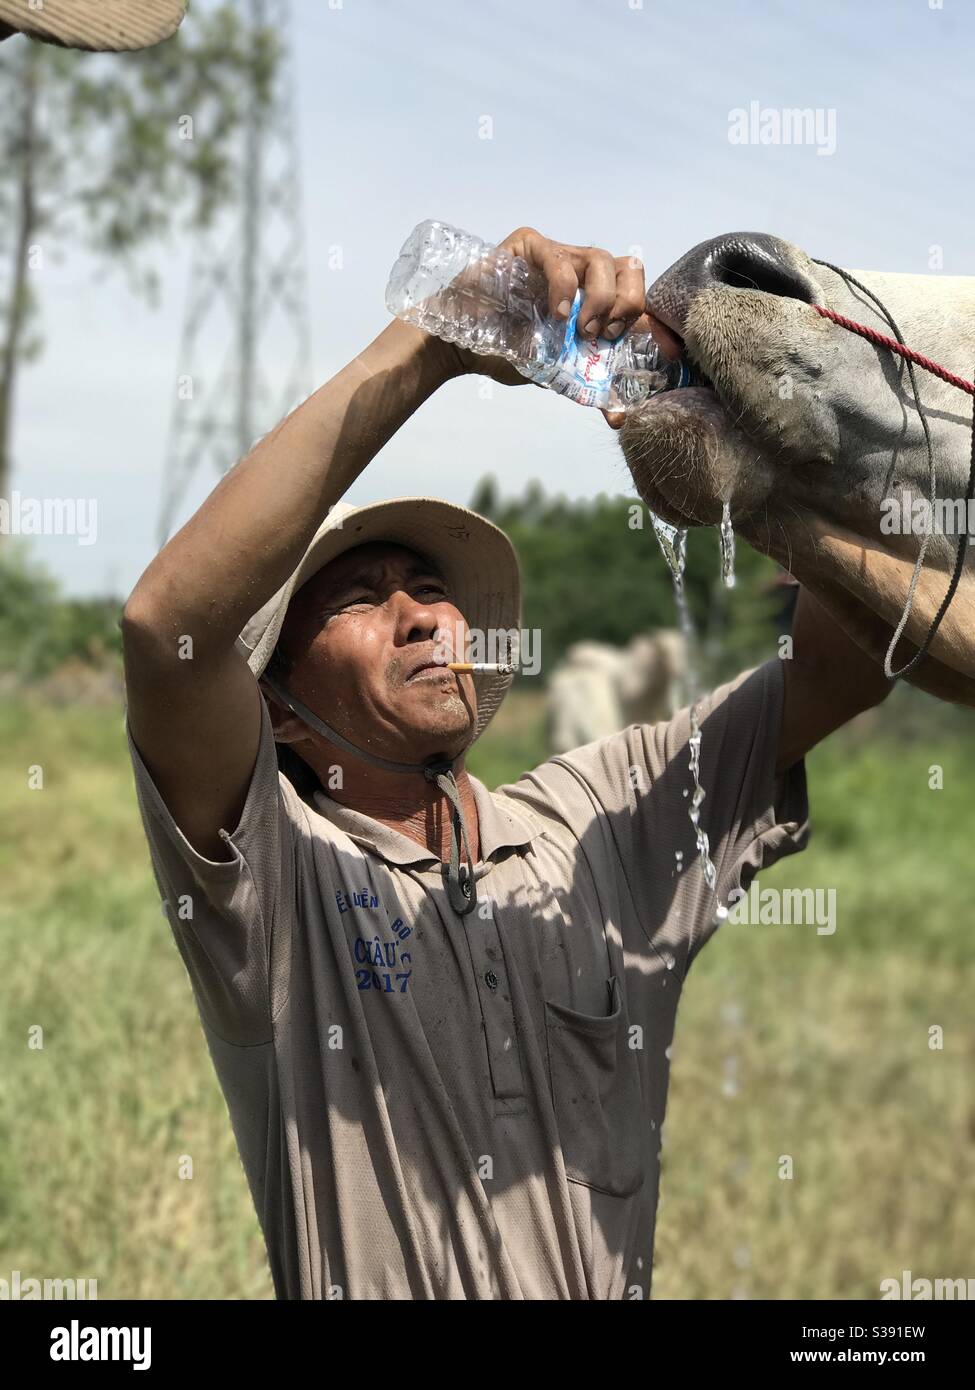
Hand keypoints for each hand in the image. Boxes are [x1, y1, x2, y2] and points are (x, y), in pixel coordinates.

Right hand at [446, 225, 653, 389]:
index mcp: (593, 296)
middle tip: (606, 334)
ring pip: (601, 259)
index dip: (649, 318)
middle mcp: (579, 271)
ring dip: (600, 299)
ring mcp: (555, 255)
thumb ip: (589, 386)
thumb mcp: (558, 373)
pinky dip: (564, 287)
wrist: (462, 348)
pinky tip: (557, 314)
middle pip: (629, 269)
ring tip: (580, 328)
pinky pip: (558, 257)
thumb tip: (618, 417)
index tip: (650, 348)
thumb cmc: (508, 353)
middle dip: (628, 305)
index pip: (636, 294)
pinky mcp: (528, 245)